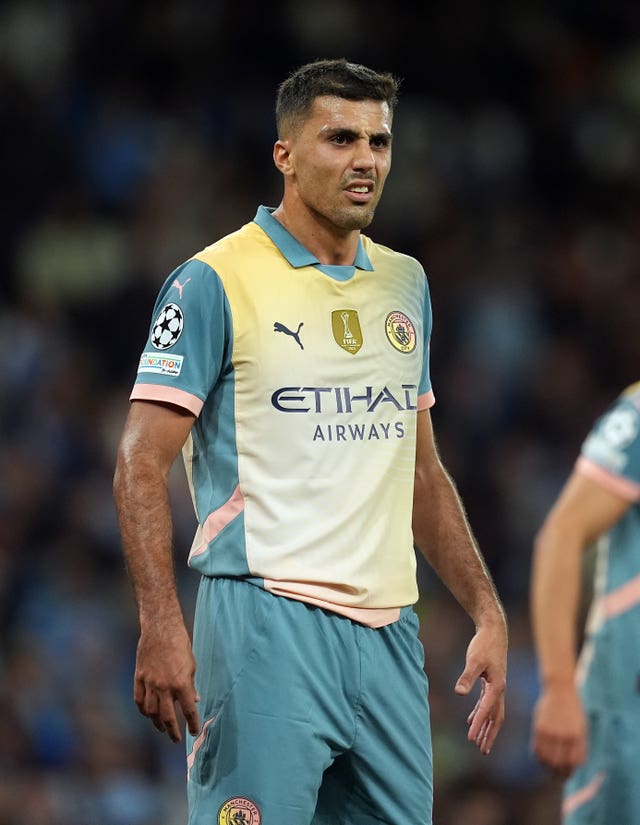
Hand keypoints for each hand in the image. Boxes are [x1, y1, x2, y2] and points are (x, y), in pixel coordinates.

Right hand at [133, 621, 200, 742]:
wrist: (160, 628)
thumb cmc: (180, 644)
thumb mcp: (192, 664)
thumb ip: (191, 684)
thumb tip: (195, 700)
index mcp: (181, 683)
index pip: (188, 710)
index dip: (192, 723)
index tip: (194, 732)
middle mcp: (164, 686)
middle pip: (167, 717)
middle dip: (172, 731)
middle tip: (176, 739)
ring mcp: (150, 682)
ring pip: (151, 712)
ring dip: (156, 723)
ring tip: (162, 728)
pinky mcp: (139, 677)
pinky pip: (139, 700)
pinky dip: (143, 710)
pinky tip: (148, 714)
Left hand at [454, 622, 506, 754]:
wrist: (493, 630)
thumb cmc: (484, 644)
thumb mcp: (474, 660)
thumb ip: (467, 677)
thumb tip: (459, 693)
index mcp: (498, 686)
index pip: (487, 710)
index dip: (479, 725)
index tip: (470, 739)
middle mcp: (499, 689)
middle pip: (496, 717)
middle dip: (489, 734)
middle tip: (482, 750)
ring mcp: (496, 686)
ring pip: (492, 712)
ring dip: (486, 726)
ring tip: (479, 743)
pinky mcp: (490, 681)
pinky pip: (487, 702)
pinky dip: (480, 713)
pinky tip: (471, 719)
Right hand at [532, 685, 586, 777]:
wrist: (560, 689)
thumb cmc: (572, 709)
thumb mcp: (581, 726)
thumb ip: (577, 745)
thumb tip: (571, 765)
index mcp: (579, 736)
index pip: (575, 762)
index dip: (571, 770)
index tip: (567, 772)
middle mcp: (566, 735)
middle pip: (561, 763)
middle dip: (559, 772)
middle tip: (556, 775)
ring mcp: (552, 731)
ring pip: (547, 759)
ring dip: (547, 766)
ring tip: (547, 767)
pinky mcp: (539, 727)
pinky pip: (537, 749)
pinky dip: (538, 756)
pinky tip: (540, 757)